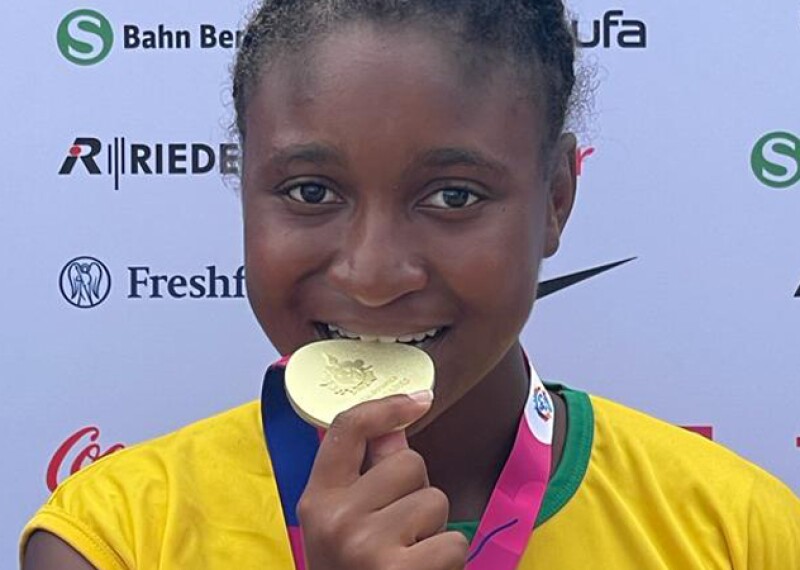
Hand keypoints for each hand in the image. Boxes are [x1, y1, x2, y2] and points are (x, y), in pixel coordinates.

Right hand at [297, 391, 468, 569]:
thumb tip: (397, 427)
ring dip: (433, 529)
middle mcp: (335, 518)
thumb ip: (367, 476)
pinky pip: (453, 541)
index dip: (386, 407)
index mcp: (316, 500)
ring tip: (407, 556)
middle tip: (397, 530)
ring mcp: (366, 546)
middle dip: (416, 491)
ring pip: (435, 500)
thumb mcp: (343, 524)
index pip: (347, 429)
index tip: (419, 399)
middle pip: (408, 463)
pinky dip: (447, 561)